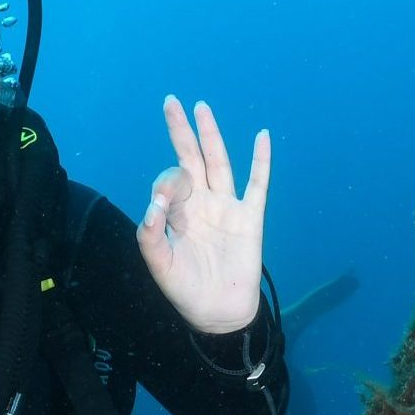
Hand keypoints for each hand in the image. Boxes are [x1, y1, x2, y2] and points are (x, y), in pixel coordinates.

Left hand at [136, 96, 270, 335]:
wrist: (218, 313)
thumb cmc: (185, 290)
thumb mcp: (159, 264)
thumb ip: (152, 234)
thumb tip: (155, 203)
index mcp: (177, 213)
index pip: (170, 182)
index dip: (166, 184)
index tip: (164, 204)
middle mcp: (201, 204)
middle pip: (190, 158)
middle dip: (180, 131)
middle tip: (170, 101)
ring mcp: (226, 208)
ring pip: (218, 163)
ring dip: (211, 135)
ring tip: (201, 108)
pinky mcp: (250, 218)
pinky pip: (258, 184)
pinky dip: (261, 160)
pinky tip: (262, 136)